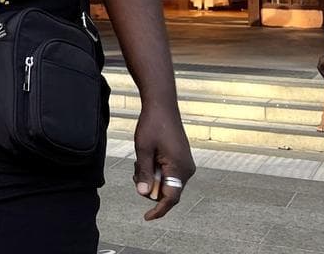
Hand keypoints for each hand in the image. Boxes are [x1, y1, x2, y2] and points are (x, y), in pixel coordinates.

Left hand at [132, 103, 194, 220]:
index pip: (171, 198)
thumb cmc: (152, 124)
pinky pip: (167, 174)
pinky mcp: (181, 160)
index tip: (147, 218)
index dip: (158, 210)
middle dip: (149, 186)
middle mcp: (186, 169)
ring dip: (151, 177)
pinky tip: (147, 157)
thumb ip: (144, 173)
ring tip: (141, 160)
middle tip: (137, 171)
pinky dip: (155, 171)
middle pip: (167, 191)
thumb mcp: (143, 150)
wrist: (162, 106)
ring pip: (165, 183)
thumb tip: (144, 193)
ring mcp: (185, 165)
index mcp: (179, 168)